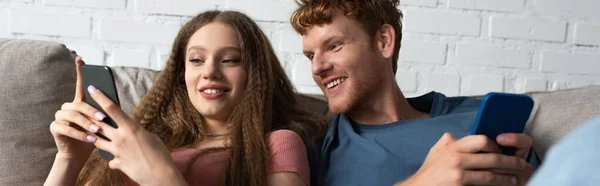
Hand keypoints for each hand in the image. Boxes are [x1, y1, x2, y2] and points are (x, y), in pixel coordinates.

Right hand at [49, 57, 100, 163]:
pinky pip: (67, 128)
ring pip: (73, 116)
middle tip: (104, 119)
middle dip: (93, 111)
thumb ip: (104, 111)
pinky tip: (90, 139)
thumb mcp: (101, 123)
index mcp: (79, 102)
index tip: (81, 59)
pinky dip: (80, 134)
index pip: (80, 85)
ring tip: (97, 131)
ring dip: (87, 123)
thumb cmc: (94, 135)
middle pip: (79, 104)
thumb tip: (114, 102)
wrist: (79, 153)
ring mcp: (59, 116)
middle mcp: (68, 106)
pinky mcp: (55, 127)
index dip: (79, 72)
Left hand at [85, 86, 185, 185]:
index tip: (92, 88)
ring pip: (98, 141)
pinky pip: (110, 160)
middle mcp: (120, 138)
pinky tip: (116, 159)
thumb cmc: (160, 154)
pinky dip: (112, 159)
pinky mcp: (117, 164)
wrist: (160, 175)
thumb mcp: (150, 137)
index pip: (111, 108)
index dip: (100, 97)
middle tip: (85, 110)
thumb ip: (136, 132)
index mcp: (131, 128)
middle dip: (90, 116)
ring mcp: (117, 151)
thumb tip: (130, 131)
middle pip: (99, 124)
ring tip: (94, 133)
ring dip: (95, 136)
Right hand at [396, 133, 530, 185]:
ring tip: (516, 179)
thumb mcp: (434, 153)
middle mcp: (456, 158)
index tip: (502, 152)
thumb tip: (453, 136)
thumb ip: (446, 144)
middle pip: (492, 158)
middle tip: (521, 166)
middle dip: (511, 163)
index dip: (496, 146)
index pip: (482, 140)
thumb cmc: (428, 174)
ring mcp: (458, 174)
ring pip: (492, 175)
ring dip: (508, 178)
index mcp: (453, 147)